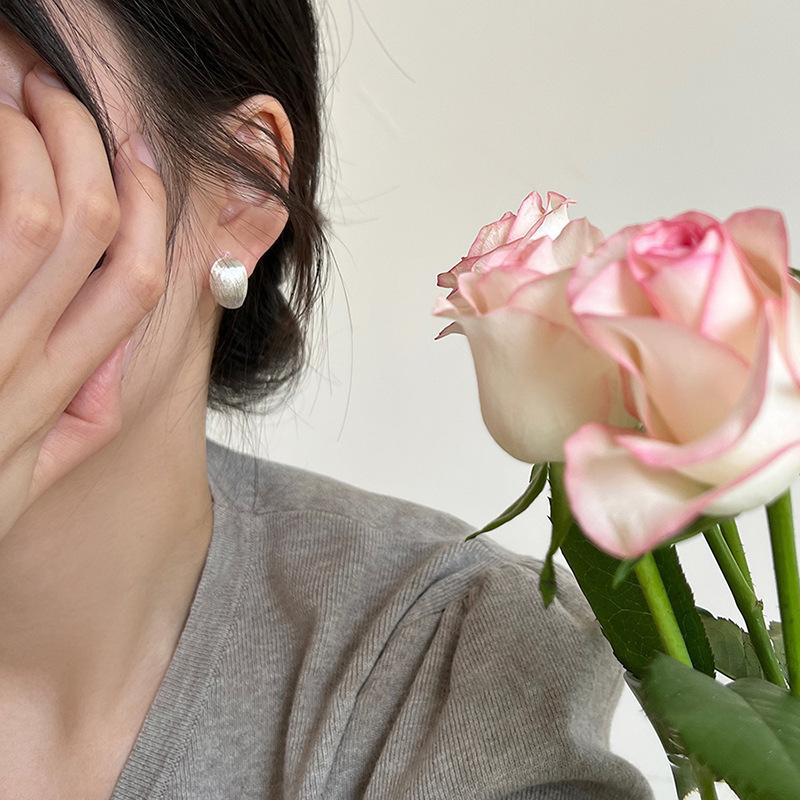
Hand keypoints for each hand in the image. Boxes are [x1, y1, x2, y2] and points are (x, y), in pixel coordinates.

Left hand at [0, 62, 166, 536]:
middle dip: (86, 141)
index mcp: (69, 398)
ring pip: (43, 213)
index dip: (149, 206)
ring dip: (33, 136)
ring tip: (10, 97)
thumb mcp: (33, 466)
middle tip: (56, 90)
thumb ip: (78, 415)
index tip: (137, 150)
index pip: (138, 282)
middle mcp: (30, 370)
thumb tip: (113, 353)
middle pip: (97, 228)